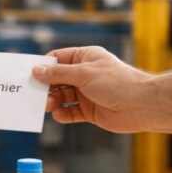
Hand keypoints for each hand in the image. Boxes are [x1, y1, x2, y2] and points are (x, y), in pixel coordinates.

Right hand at [31, 45, 154, 132]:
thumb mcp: (83, 74)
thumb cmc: (117, 83)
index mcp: (85, 58)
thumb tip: (37, 71)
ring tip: (47, 106)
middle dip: (45, 87)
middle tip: (34, 94)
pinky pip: (70, 111)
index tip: (29, 75)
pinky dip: (63, 114)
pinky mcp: (89, 110)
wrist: (142, 105)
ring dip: (52, 101)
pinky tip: (59, 115)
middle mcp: (84, 74)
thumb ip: (58, 73)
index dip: (43, 66)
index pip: (57, 59)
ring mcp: (86, 93)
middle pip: (56, 79)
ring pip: (61, 96)